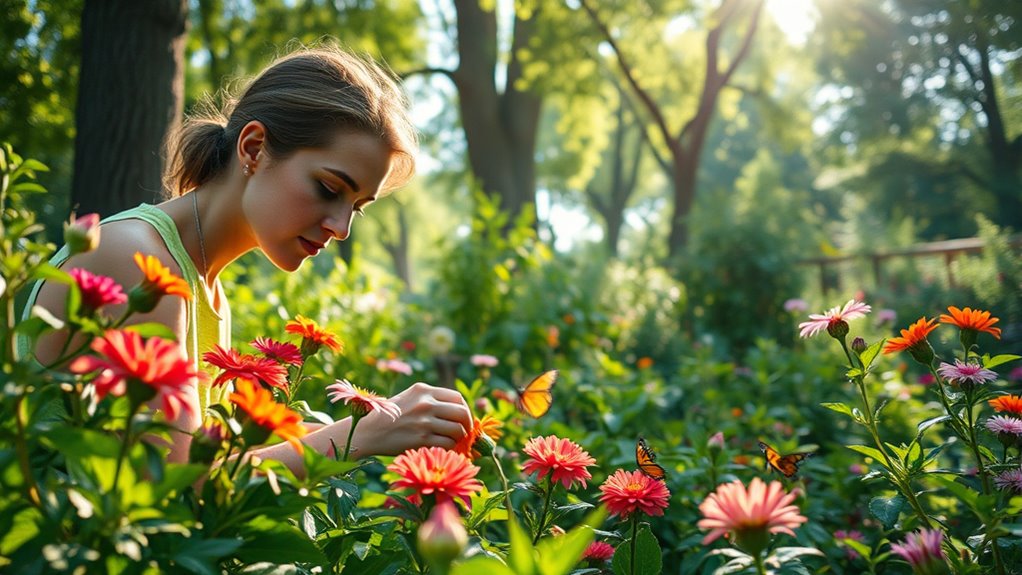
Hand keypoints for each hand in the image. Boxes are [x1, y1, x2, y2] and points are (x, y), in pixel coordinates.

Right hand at [352, 382, 471, 456]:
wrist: (369, 432)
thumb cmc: (390, 416)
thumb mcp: (409, 397)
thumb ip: (430, 399)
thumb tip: (459, 410)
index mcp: (424, 390)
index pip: (457, 398)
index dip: (465, 409)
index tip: (463, 418)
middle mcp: (426, 403)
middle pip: (462, 413)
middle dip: (467, 425)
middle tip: (464, 432)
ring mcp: (424, 421)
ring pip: (457, 430)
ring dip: (458, 438)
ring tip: (452, 441)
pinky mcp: (422, 439)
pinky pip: (448, 444)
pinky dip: (449, 448)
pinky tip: (442, 448)